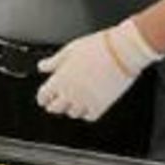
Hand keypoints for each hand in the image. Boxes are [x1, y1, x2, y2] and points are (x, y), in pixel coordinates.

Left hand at [37, 18, 161, 120]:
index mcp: (59, 80)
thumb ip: (53, 62)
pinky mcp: (101, 105)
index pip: (43, 96)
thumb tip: (42, 66)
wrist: (122, 51)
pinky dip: (88, 113)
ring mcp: (85, 101)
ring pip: (72, 113)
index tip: (45, 97)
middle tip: (59, 100)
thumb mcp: (69, 50)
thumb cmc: (97, 47)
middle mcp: (70, 93)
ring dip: (72, 108)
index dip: (43, 97)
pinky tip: (89, 105)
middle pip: (55, 108)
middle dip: (55, 104)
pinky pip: (89, 117)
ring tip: (76, 100)